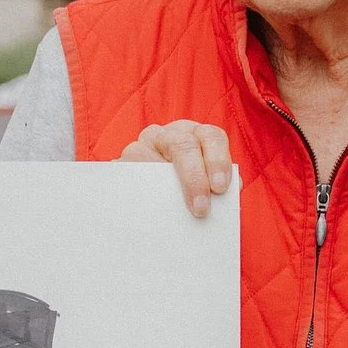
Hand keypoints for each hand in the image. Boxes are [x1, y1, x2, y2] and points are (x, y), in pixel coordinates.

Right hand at [119, 119, 233, 215]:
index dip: (218, 160)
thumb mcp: (201, 183)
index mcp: (192, 134)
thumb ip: (217, 186)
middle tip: (201, 208)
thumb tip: (228, 198)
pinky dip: (139, 193)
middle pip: (183, 145)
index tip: (220, 189)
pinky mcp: (118, 166)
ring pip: (151, 158)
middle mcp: (165, 135)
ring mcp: (139, 148)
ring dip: (164, 187)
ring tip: (174, 213)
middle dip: (194, 177)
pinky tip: (147, 211)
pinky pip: (127, 176)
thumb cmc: (181, 190)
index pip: (211, 136)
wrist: (143, 200)